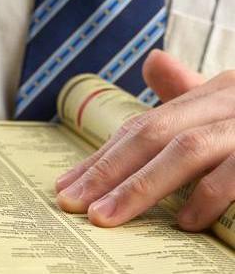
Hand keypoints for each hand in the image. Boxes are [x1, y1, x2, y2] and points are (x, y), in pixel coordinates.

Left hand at [56, 49, 234, 231]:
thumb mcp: (226, 103)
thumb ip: (189, 91)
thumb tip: (152, 60)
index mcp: (211, 93)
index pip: (143, 126)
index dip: (102, 156)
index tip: (67, 185)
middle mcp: (226, 101)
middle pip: (153, 133)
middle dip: (107, 170)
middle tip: (71, 202)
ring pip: (184, 150)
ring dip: (140, 186)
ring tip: (105, 216)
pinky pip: (234, 173)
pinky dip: (207, 196)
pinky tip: (184, 223)